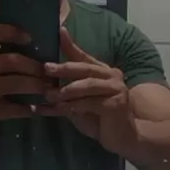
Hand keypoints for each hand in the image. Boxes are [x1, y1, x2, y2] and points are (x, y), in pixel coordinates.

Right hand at [0, 24, 46, 135]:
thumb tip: (34, 48)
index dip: (12, 32)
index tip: (30, 38)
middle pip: (11, 60)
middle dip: (34, 66)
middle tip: (49, 71)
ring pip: (15, 83)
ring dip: (35, 86)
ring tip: (48, 89)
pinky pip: (13, 108)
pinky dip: (28, 109)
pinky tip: (37, 109)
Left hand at [40, 28, 133, 149]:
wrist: (124, 138)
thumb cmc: (100, 119)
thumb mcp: (80, 101)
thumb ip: (68, 90)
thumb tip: (45, 80)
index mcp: (103, 71)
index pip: (84, 56)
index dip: (71, 44)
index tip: (59, 31)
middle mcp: (112, 75)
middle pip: (84, 68)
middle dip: (63, 68)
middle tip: (46, 68)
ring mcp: (116, 88)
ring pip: (86, 85)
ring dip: (65, 91)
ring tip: (48, 95)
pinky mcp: (116, 104)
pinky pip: (88, 103)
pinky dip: (70, 107)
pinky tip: (57, 110)